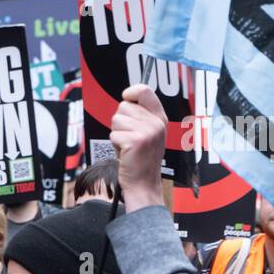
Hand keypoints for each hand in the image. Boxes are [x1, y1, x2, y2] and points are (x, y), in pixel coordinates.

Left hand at [108, 84, 168, 211]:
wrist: (143, 183)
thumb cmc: (140, 159)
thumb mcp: (147, 133)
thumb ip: (140, 116)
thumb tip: (126, 98)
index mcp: (160, 118)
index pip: (144, 90)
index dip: (131, 92)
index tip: (126, 98)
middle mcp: (156, 123)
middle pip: (124, 106)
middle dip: (120, 122)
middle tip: (128, 138)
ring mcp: (148, 132)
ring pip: (116, 119)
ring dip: (116, 133)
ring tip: (127, 146)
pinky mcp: (136, 141)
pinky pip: (113, 134)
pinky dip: (115, 144)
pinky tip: (125, 153)